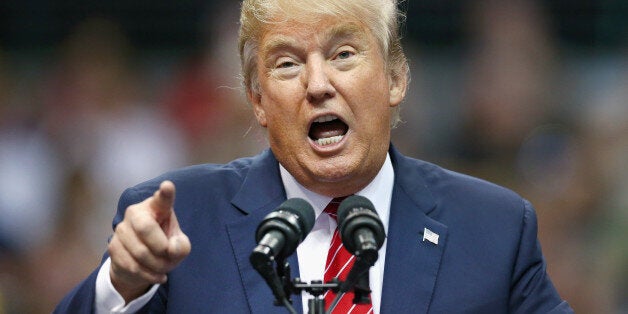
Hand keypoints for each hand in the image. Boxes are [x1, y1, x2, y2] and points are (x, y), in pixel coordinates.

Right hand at [108, 180, 190, 302]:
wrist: (140, 264)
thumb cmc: (164, 247)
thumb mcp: (179, 246)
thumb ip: (181, 246)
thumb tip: (170, 249)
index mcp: (157, 207)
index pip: (162, 199)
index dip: (165, 193)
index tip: (168, 186)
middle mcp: (136, 212)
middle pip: (146, 228)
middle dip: (161, 248)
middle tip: (169, 256)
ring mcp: (121, 229)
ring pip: (140, 252)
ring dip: (157, 266)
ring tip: (164, 267)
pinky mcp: (113, 246)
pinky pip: (132, 265)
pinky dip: (149, 275)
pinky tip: (157, 275)